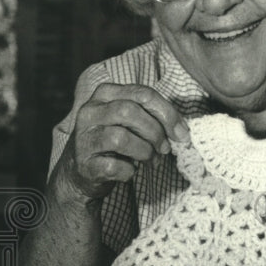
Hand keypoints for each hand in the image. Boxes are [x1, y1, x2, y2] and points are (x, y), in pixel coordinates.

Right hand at [55, 83, 189, 200]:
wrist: (83, 171)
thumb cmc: (115, 143)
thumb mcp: (131, 122)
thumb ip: (153, 117)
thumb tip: (182, 132)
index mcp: (105, 94)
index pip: (142, 94)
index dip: (167, 113)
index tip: (182, 133)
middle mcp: (90, 111)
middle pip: (130, 111)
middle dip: (155, 132)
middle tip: (165, 148)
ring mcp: (84, 137)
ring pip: (121, 138)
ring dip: (145, 152)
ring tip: (150, 160)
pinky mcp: (84, 164)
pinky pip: (113, 166)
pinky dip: (128, 171)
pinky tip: (129, 171)